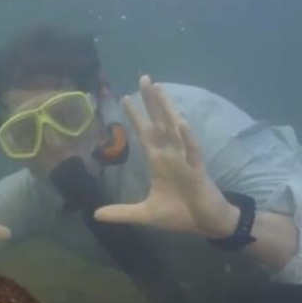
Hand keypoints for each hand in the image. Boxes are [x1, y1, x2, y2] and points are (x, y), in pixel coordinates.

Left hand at [94, 75, 238, 238]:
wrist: (205, 224)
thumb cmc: (179, 214)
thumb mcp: (145, 214)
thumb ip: (121, 212)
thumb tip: (96, 215)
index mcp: (159, 162)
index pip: (145, 134)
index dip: (135, 117)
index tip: (123, 98)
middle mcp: (171, 155)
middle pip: (159, 123)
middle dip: (151, 102)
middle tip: (143, 78)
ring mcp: (185, 160)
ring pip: (175, 129)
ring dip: (167, 109)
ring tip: (159, 89)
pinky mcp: (198, 170)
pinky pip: (192, 151)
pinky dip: (188, 138)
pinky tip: (182, 123)